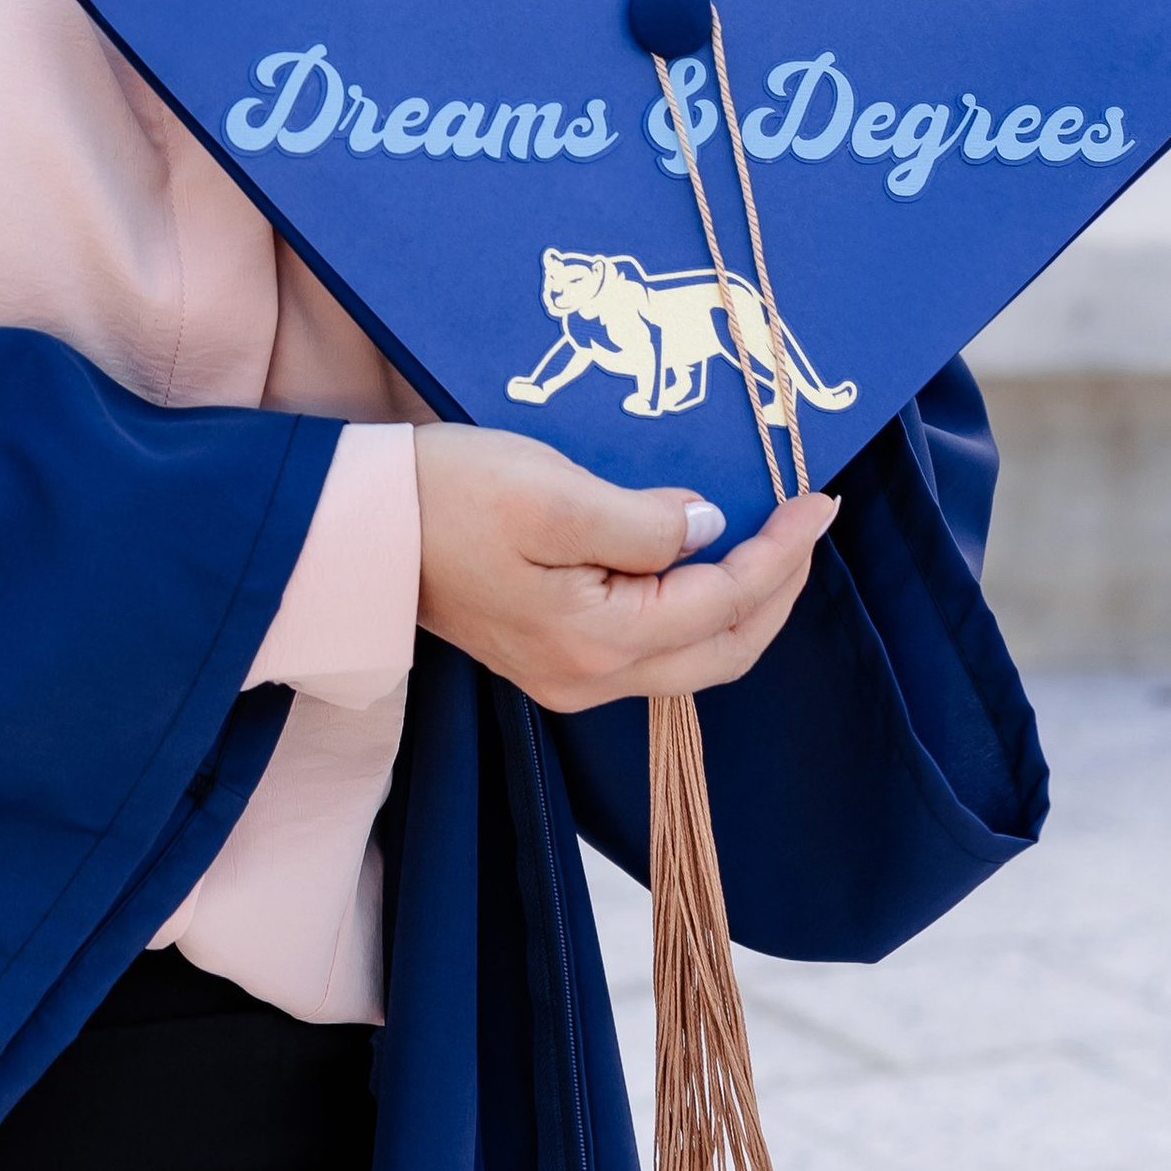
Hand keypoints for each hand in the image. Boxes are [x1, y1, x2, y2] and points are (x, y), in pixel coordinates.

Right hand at [414, 424, 837, 712]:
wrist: (353, 529)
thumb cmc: (445, 497)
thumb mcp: (550, 493)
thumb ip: (641, 521)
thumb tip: (707, 527)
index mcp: (598, 640)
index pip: (723, 601)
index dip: (781, 552)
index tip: (818, 499)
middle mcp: (590, 677)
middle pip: (722, 651)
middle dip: (777, 589)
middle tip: (808, 523)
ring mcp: (567, 674)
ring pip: (690, 655)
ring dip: (741, 602)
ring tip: (771, 541)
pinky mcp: (548, 654)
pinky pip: (652, 645)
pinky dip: (696, 607)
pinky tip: (700, 562)